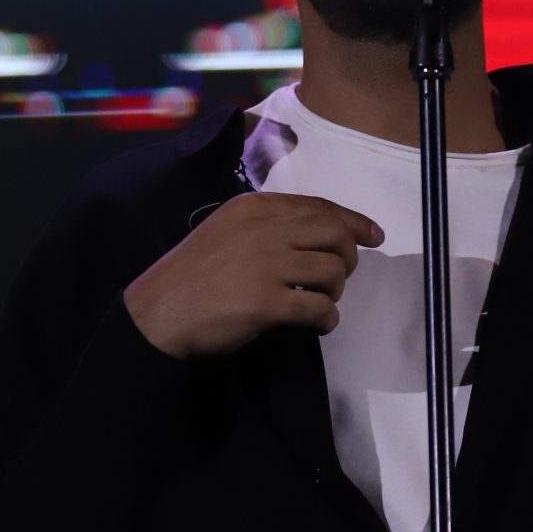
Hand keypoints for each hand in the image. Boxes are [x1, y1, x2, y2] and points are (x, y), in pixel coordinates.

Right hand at [122, 192, 383, 358]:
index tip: (374, 235)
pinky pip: (319, 307)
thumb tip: (320, 234)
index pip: (319, 207)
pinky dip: (327, 319)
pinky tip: (318, 325)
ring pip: (333, 271)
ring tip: (321, 302)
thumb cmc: (192, 274)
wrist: (158, 312)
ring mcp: (266, 265)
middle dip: (349, 257)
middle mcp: (263, 229)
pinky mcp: (266, 302)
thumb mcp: (226, 230)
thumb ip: (267, 225)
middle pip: (334, 234)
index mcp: (254, 207)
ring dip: (336, 291)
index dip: (353, 221)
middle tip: (339, 277)